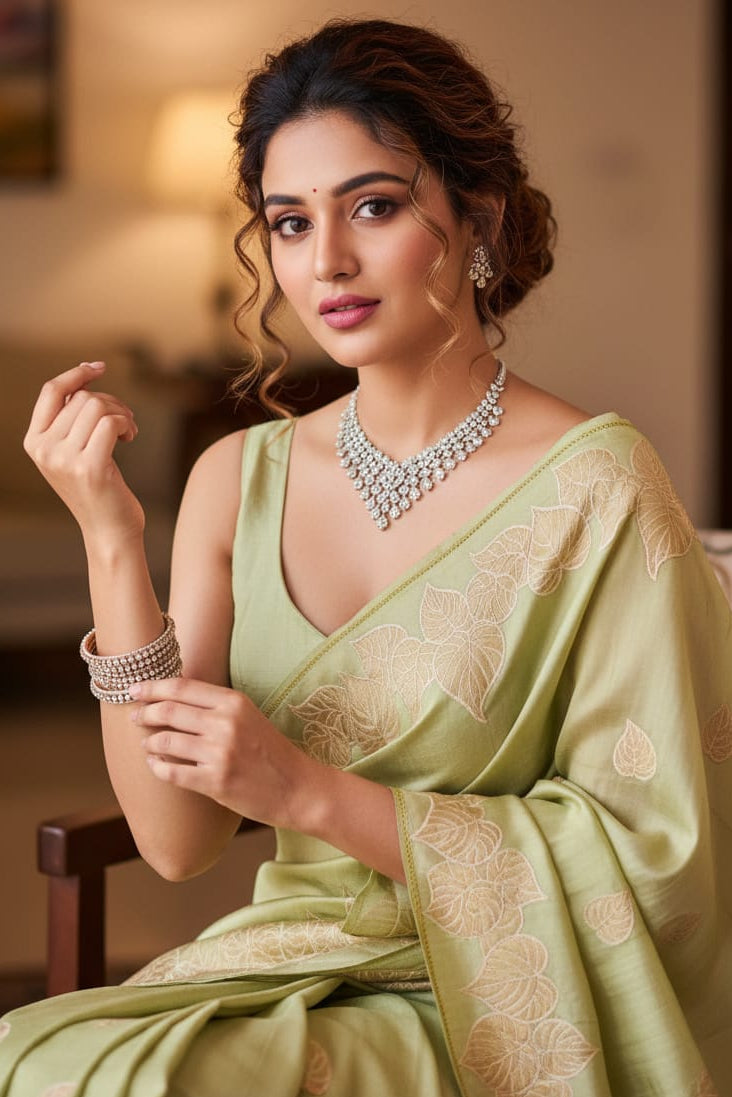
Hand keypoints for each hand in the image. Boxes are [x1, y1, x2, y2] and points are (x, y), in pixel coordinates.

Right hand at [23, 361, 143, 540]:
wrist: (109, 531)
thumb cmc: (98, 489)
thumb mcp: (74, 452)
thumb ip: (71, 420)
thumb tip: (85, 378)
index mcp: (34, 442)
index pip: (51, 391)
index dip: (76, 373)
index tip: (99, 367)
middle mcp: (44, 450)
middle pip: (82, 397)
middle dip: (111, 403)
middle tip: (126, 423)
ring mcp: (65, 459)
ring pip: (98, 407)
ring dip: (121, 413)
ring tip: (129, 432)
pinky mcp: (90, 468)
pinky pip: (112, 423)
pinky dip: (127, 424)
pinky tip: (130, 438)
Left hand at [132, 677, 316, 830]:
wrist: (298, 788)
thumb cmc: (271, 751)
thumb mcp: (248, 716)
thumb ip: (215, 706)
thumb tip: (171, 697)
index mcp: (234, 702)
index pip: (181, 687)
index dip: (152, 686)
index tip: (134, 688)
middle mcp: (226, 723)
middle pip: (168, 711)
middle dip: (144, 712)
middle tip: (135, 716)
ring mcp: (220, 753)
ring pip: (165, 741)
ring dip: (149, 742)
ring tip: (148, 743)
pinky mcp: (216, 782)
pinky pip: (171, 773)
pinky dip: (157, 767)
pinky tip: (156, 765)